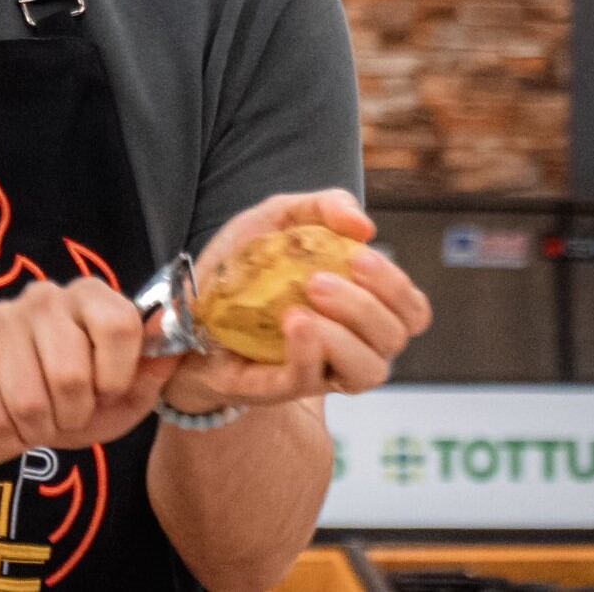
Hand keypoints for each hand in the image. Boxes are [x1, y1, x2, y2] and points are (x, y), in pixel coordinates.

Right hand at [0, 277, 180, 461]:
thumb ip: (149, 373)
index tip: (106, 392)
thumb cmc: (66, 404)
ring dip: (37, 430)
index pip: (120, 325)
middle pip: (72, 374)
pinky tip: (4, 422)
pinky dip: (4, 436)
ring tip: (35, 421)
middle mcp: (42, 297)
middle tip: (65, 415)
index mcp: (88, 297)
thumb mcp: (119, 399)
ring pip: (30, 401)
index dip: (116, 375)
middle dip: (72, 414)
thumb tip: (174, 337)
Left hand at [161, 189, 432, 414]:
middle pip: (393, 339)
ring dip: (345, 335)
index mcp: (360, 308)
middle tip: (319, 280)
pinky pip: (308, 381)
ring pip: (367, 371)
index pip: (411, 311)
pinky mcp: (277, 387)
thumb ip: (324, 207)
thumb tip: (364, 226)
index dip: (397, 288)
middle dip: (367, 306)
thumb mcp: (279, 218)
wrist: (182, 305)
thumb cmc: (243, 267)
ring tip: (302, 305)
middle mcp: (349, 344)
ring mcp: (316, 370)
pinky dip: (308, 351)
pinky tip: (293, 322)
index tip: (359, 256)